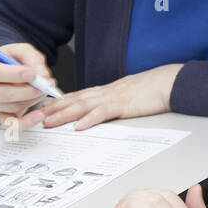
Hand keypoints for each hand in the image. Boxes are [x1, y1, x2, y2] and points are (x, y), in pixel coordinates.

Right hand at [0, 42, 57, 127]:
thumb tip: (42, 74)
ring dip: (31, 100)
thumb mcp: (21, 50)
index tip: (31, 74)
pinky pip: (11, 123)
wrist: (8, 68)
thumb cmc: (10, 59)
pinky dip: (26, 121)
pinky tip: (39, 115)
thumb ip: (32, 58)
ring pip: (9, 107)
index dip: (12, 74)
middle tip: (44, 85)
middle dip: (26, 90)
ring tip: (43, 90)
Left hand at [38, 63, 182, 130]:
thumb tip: (106, 109)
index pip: (79, 96)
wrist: (169, 82)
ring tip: (49, 121)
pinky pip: (103, 113)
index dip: (60, 101)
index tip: (46, 107)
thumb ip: (116, 101)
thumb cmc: (153, 89)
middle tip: (38, 115)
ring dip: (64, 114)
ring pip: (83, 106)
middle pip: (75, 100)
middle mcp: (106, 92)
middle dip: (55, 108)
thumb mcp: (129, 95)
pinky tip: (79, 126)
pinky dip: (90, 119)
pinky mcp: (123, 105)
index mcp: (107, 91)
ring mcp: (113, 98)